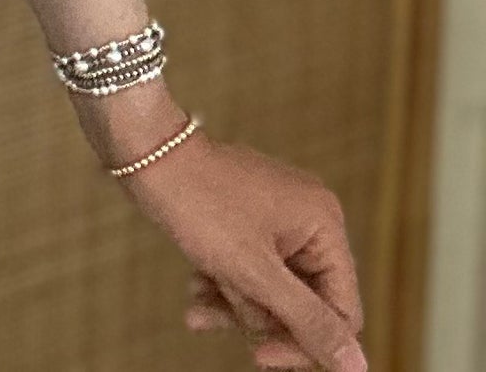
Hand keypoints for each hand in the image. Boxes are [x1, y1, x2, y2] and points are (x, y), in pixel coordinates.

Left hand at [116, 127, 365, 371]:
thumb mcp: (256, 273)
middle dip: (257, 315)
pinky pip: (250, 270)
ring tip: (199, 300)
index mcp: (324, 225)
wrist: (146, 153)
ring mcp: (278, 219)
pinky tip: (195, 286)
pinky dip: (224, 283)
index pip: (340, 310)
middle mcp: (309, 220)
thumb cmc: (201, 204)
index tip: (262, 358)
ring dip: (234, 302)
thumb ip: (308, 322)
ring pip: (271, 291)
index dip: (306, 343)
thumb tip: (358, 368)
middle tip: (222, 312)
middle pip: (303, 303)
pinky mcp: (249, 222)